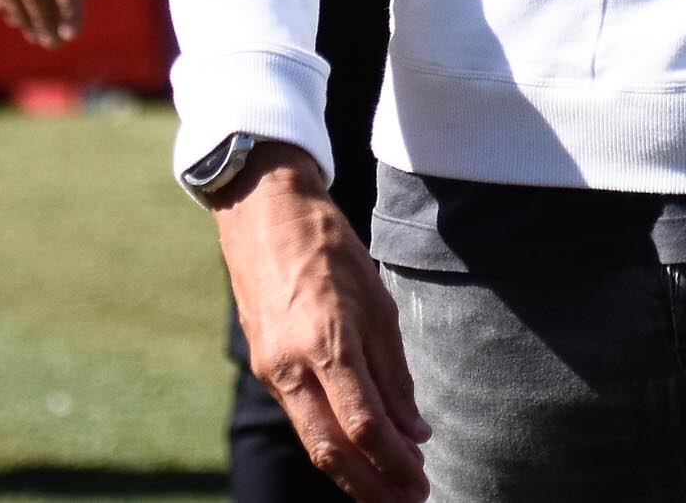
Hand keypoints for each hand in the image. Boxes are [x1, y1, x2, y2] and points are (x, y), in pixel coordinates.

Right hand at [214, 144, 430, 501]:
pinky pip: (301, 416)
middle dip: (371, 485)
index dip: (395, 462)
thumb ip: (393, 372)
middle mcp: (290, 366)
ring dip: (352, 471)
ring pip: (313, 439)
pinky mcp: (264, 366)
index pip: (363, 425)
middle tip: (408, 501)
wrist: (263, 211)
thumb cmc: (328, 247)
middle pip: (331, 450)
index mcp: (325, 343)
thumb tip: (415, 431)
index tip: (422, 482)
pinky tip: (359, 449)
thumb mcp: (376, 301)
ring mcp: (271, 370)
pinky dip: (332, 440)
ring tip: (390, 487)